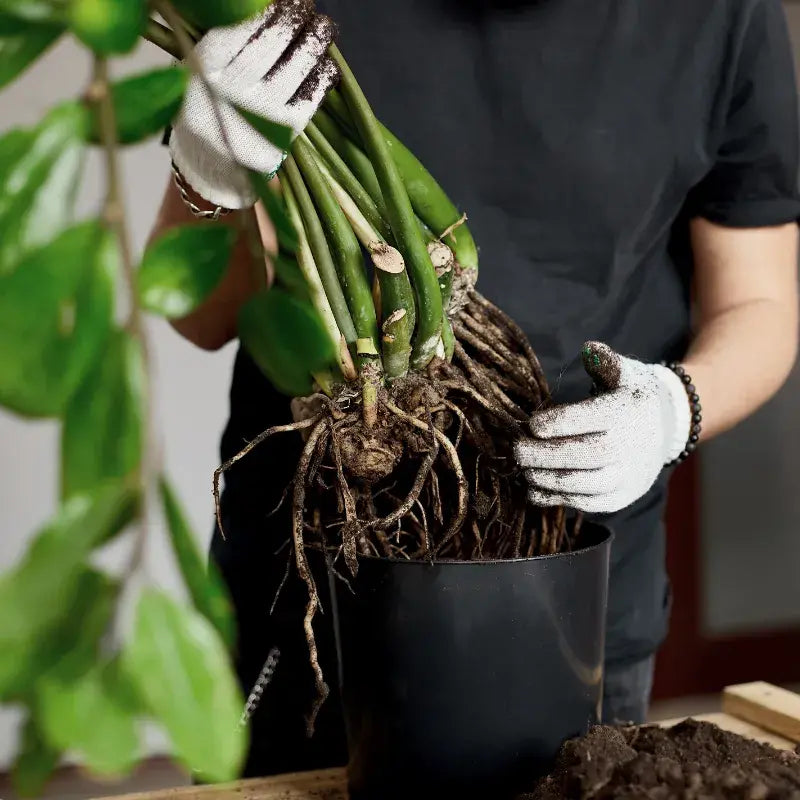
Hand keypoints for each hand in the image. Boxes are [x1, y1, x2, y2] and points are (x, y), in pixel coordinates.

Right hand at [169, 0, 337, 209]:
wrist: (210, 164)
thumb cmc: (209, 105)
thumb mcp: (203, 69)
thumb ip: (229, 42)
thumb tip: (269, 7)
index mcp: (203, 69)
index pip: (241, 28)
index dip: (268, 10)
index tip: (285, 0)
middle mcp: (229, 93)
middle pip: (270, 44)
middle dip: (294, 20)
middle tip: (307, 8)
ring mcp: (256, 118)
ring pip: (295, 69)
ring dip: (315, 43)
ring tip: (324, 28)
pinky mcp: (279, 139)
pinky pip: (309, 100)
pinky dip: (323, 79)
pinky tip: (328, 65)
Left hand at [515, 342, 690, 513]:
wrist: (669, 425)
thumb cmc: (632, 394)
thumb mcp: (624, 372)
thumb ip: (605, 362)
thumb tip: (589, 349)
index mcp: (629, 410)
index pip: (593, 418)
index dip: (560, 423)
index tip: (532, 424)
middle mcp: (632, 445)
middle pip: (587, 455)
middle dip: (546, 455)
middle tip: (516, 450)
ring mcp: (629, 475)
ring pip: (586, 484)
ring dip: (549, 479)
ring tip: (523, 470)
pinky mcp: (622, 496)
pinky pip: (589, 504)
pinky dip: (558, 499)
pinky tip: (534, 490)